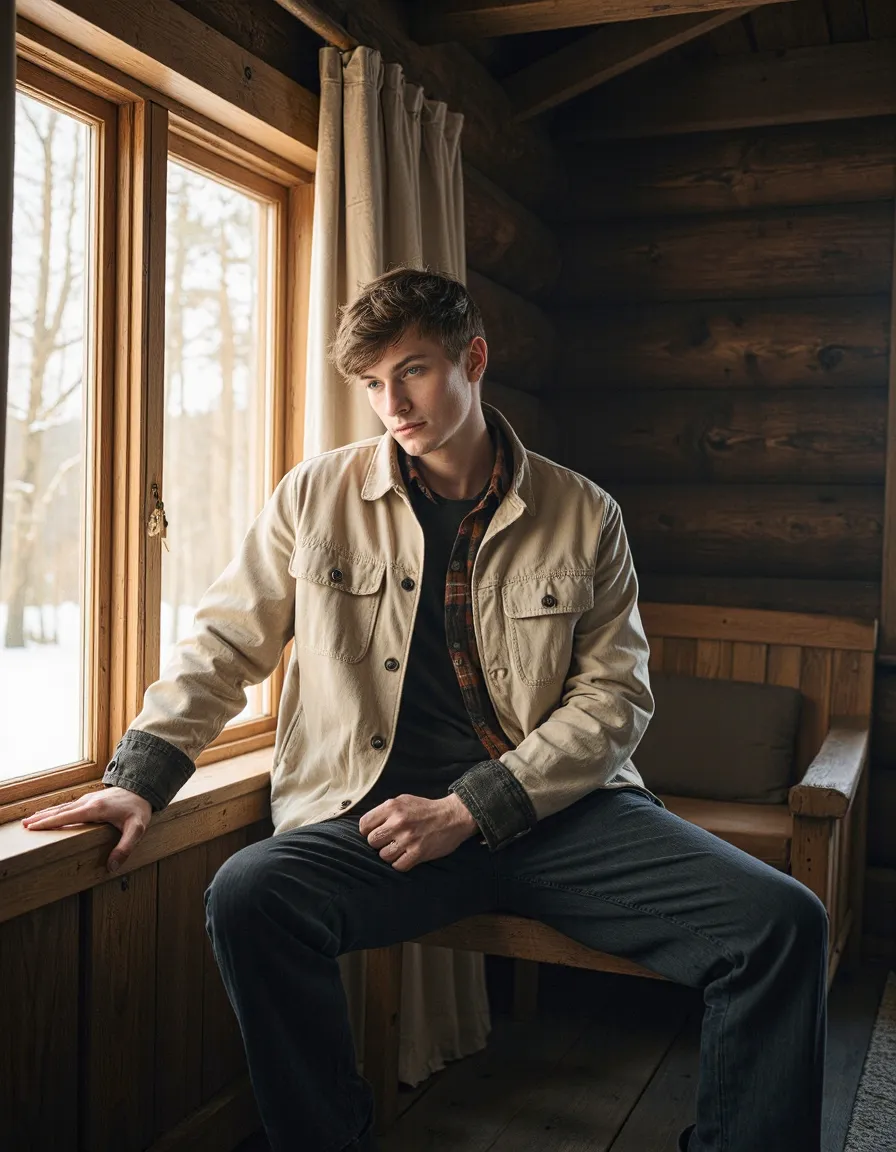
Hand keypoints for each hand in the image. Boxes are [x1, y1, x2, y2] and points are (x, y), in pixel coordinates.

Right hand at [22, 786, 153, 873]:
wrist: (144, 787)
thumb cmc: (139, 808)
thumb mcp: (136, 829)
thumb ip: (125, 848)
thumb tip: (111, 866)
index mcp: (95, 809)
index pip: (67, 816)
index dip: (49, 822)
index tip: (33, 827)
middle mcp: (88, 802)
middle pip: (60, 810)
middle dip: (42, 818)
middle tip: (24, 825)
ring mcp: (89, 798)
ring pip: (64, 806)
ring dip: (47, 813)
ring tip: (31, 819)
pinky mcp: (92, 798)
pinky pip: (70, 805)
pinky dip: (57, 810)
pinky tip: (53, 813)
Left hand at [358, 793, 479, 872]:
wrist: (453, 816)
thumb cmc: (426, 809)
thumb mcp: (403, 801)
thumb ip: (385, 811)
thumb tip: (366, 826)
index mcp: (392, 807)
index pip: (364, 825)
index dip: (368, 831)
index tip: (376, 833)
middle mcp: (398, 822)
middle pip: (372, 841)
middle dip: (379, 843)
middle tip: (390, 841)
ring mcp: (408, 838)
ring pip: (383, 856)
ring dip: (390, 854)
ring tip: (400, 848)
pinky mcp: (418, 852)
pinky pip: (398, 865)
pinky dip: (401, 863)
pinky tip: (407, 856)